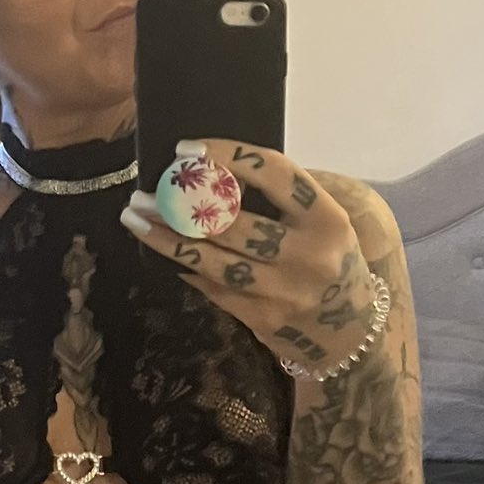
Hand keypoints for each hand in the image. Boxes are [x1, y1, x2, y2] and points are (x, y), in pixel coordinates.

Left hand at [120, 139, 398, 376]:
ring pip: (213, 260)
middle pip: (233, 221)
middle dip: (180, 205)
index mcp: (327, 219)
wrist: (348, 335)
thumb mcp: (325, 224)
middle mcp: (307, 256)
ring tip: (134, 219)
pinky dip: (185, 267)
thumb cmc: (330, 261)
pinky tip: (161, 251)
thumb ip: (283, 198)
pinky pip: (214, 287)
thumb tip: (215, 170)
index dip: (228, 155)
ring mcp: (283, 292)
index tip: (186, 149)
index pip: (274, 174)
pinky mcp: (262, 319)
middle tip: (142, 192)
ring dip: (166, 239)